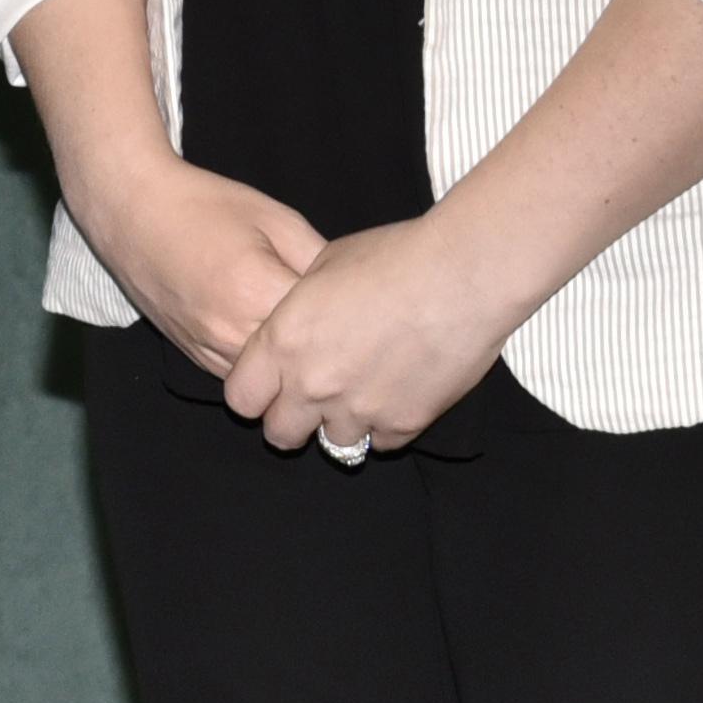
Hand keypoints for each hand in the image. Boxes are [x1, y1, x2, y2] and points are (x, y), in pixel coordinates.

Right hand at [62, 148, 328, 380]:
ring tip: (314, 341)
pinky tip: (274, 343)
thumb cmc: (205, 205)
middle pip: (303, 364)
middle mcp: (233, 332)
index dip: (353, 319)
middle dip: (328, 349)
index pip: (327, 327)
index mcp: (258, 291)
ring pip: (274, 382)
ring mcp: (210, 351)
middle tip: (352, 332)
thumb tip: (353, 296)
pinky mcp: (194, 358)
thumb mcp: (276, 219)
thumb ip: (320, 260)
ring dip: (295, 367)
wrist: (131, 210)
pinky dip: (265, 369)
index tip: (367, 311)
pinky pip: (245, 379)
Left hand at [224, 209, 526, 459]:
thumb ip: (296, 308)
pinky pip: (381, 441)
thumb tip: (294, 319)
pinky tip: (394, 396)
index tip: (268, 388)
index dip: (253, 394)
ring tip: (358, 396)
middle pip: (279, 433)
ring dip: (339, 425)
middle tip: (309, 403)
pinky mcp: (405, 422)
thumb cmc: (392, 257)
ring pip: (333, 444)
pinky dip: (383, 426)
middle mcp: (313, 384)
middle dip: (289, 421)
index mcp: (282, 343)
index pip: (241, 399)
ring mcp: (359, 408)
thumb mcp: (321, 266)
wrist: (461, 275)